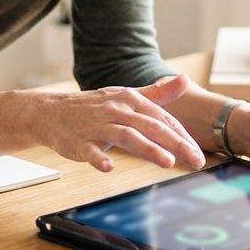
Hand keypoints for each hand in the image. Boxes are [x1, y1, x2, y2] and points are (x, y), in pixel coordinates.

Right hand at [31, 75, 205, 172]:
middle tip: (196, 160)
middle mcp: (116, 110)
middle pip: (151, 126)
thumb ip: (156, 93)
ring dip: (148, 149)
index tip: (199, 152)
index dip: (182, 136)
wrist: (51, 112)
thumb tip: (185, 81)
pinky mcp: (79, 142)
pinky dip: (99, 159)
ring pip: (126, 135)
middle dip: (176, 144)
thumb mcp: (125, 96)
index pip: (162, 119)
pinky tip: (109, 168)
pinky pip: (90, 150)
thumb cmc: (93, 106)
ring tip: (167, 162)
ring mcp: (97, 126)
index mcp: (130, 100)